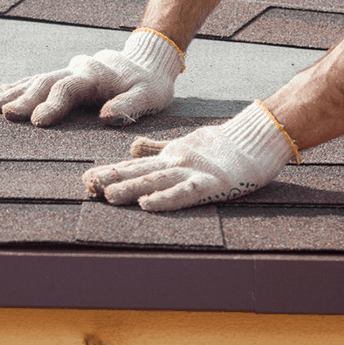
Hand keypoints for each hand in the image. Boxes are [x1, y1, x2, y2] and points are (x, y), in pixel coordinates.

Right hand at [0, 29, 184, 126]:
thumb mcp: (150, 95)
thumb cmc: (150, 84)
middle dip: (24, 98)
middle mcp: (78, 69)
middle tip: (5, 113)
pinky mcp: (65, 76)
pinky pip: (37, 79)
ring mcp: (69, 70)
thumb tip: (106, 117)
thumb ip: (131, 105)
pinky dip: (17, 85)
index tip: (37, 121)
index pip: (69, 88)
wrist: (148, 61)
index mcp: (96, 75)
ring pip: (37, 79)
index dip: (52, 104)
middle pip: (46, 82)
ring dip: (14, 92)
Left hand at [82, 100, 299, 210]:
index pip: (134, 165)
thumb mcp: (183, 144)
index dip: (110, 172)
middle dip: (112, 180)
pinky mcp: (211, 183)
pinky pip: (184, 192)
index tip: (86, 179)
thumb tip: (132, 148)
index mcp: (169, 157)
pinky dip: (165, 199)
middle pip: (139, 172)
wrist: (257, 139)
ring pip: (155, 181)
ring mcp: (192, 172)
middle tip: (87, 186)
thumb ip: (158, 148)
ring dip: (130, 188)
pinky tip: (147, 204)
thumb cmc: (222, 145)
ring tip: (107, 195)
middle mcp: (175, 163)